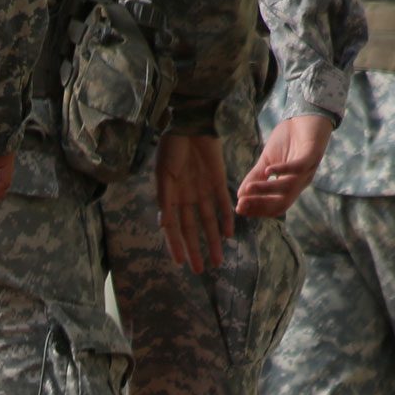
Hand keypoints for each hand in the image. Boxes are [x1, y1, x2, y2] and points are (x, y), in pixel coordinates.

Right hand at [156, 133, 233, 272]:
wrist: (190, 125)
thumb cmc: (171, 148)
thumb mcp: (164, 174)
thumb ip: (165, 199)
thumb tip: (164, 225)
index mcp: (170, 197)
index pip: (174, 228)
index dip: (177, 246)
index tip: (182, 264)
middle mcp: (187, 198)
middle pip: (193, 229)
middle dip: (197, 249)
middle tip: (203, 269)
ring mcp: (203, 191)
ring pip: (209, 221)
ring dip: (214, 240)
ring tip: (219, 258)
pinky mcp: (219, 182)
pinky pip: (223, 204)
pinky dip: (227, 219)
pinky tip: (230, 234)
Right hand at [235, 112, 333, 218]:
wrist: (306, 115)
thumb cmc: (288, 138)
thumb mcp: (267, 160)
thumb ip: (255, 177)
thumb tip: (240, 194)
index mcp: (290, 185)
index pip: (275, 206)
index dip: (257, 209)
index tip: (238, 208)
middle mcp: (300, 182)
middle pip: (282, 203)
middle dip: (260, 205)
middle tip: (242, 204)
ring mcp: (308, 170)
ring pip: (288, 188)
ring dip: (266, 190)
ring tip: (248, 189)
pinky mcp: (312, 155)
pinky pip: (298, 168)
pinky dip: (282, 170)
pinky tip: (268, 170)